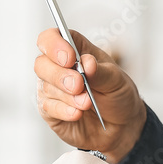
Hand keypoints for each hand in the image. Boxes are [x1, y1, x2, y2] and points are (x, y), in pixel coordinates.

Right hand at [34, 28, 146, 163]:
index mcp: (74, 50)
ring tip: (87, 103)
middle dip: (60, 75)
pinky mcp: (51, 111)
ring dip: (68, 97)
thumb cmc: (117, 95)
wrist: (121, 125)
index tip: (69, 58)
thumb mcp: (117, 80)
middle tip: (79, 85)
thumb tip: (87, 62)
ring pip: (45, 87)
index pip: (51, 38)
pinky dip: (64, 111)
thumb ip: (101, 71)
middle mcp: (58, 67)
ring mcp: (52, 89)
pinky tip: (77, 113)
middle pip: (41, 63)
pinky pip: (48, 108)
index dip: (54, 45)